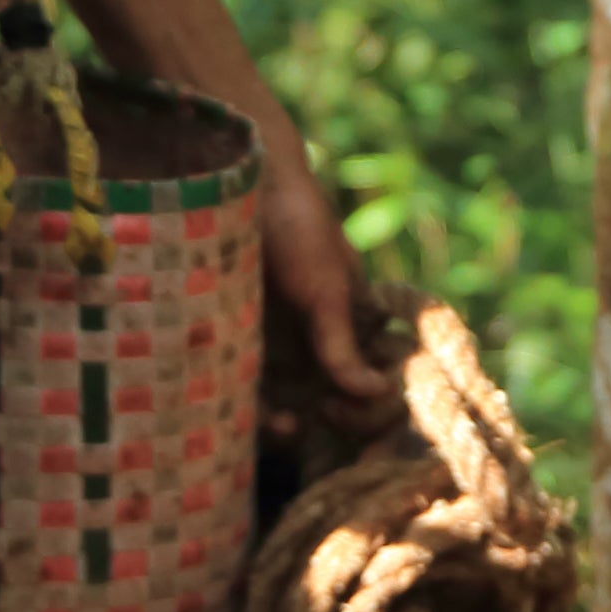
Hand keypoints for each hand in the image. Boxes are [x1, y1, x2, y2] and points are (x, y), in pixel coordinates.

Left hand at [250, 114, 389, 402]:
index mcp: (350, 326)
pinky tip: (259, 416)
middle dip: (330, 426)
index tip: (354, 408)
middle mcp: (315, 342)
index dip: (370, 409)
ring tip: (285, 427)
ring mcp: (276, 347)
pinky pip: (245, 391)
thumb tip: (378, 390)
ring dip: (289, 425)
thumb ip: (343, 342)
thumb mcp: (326, 286)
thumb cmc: (297, 228)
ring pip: (288, 404)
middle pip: (331, 405)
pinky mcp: (233, 347)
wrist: (237, 184)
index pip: (373, 383)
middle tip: (317, 421)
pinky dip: (254, 411)